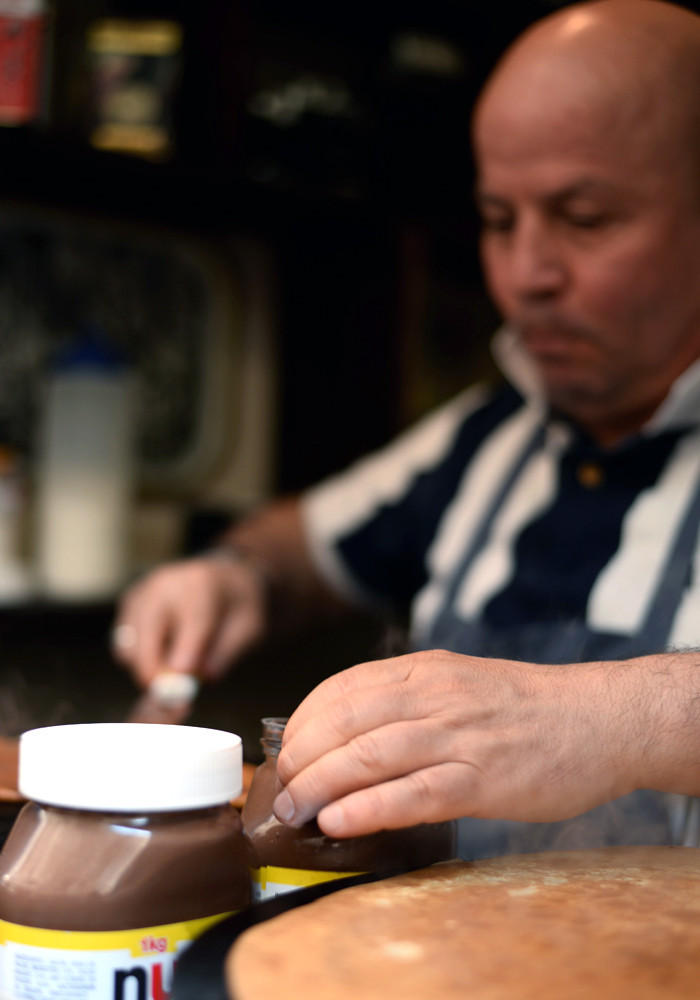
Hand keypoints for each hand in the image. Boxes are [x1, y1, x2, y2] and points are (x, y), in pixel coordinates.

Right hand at [112, 552, 266, 687]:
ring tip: (176, 669)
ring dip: (147, 666)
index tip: (183, 677)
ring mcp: (143, 592)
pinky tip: (164, 655)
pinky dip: (138, 658)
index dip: (186, 650)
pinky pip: (124, 642)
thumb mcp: (250, 628)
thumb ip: (227, 653)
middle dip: (154, 669)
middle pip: (147, 631)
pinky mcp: (130, 603)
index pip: (193, 619)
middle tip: (170, 696)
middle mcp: (166, 584)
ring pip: (129, 643)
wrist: (223, 577)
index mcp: (202, 585)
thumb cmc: (238, 604)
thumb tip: (203, 678)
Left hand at [272, 650, 653, 837]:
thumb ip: (408, 700)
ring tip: (295, 812)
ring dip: (321, 786)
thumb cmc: (525, 708)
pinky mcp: (483, 779)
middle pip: (345, 722)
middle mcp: (434, 695)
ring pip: (370, 756)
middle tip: (281, 791)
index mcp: (424, 669)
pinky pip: (413, 794)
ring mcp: (459, 736)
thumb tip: (348, 734)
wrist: (600, 718)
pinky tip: (341, 823)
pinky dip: (369, 808)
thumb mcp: (459, 682)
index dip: (303, 721)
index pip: (342, 688)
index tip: (284, 751)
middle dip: (301, 759)